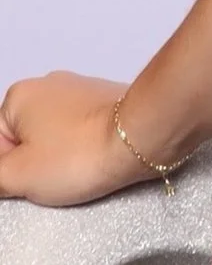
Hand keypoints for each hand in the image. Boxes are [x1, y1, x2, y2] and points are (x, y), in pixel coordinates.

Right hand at [0, 70, 158, 205]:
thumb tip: (4, 172)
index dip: (8, 170)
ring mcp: (84, 90)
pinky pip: (83, 131)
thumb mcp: (16, 176)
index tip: (30, 180)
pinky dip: (84, 147)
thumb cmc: (76, 155)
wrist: (144, 136)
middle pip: (24, 139)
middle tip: (54, 177)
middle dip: (33, 163)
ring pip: (55, 136)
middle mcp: (49, 84)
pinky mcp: (111, 101)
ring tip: (78, 169)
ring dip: (60, 157)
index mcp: (19, 95)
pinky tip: (96, 159)